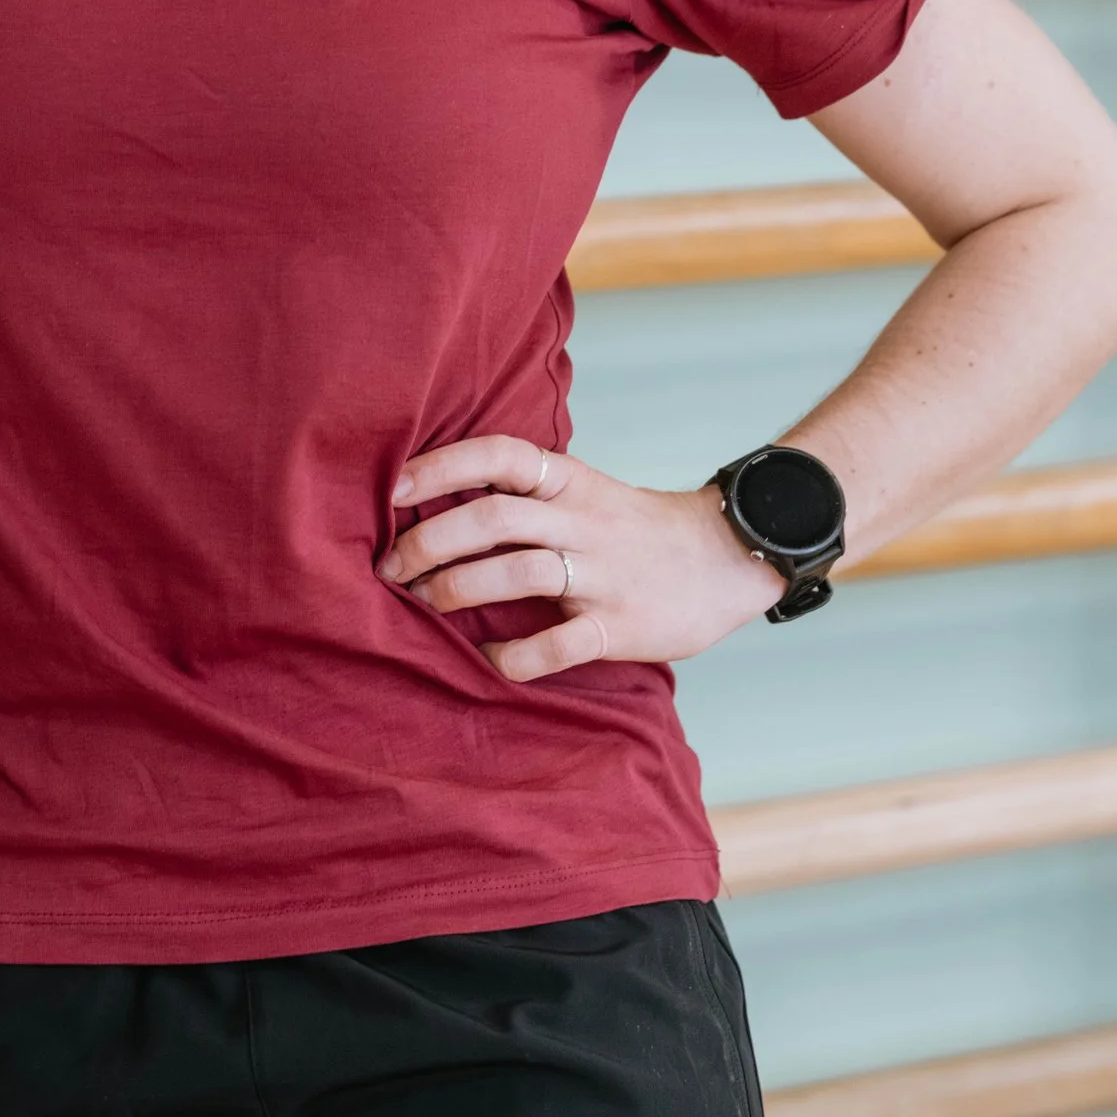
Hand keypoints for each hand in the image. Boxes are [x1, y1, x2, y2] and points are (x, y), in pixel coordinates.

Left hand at [380, 436, 779, 678]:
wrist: (725, 559)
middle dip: (429, 541)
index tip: (393, 488)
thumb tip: (437, 501)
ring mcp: (603, 574)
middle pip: (495, 517)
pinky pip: (557, 644)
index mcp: (570, 480)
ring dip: (457, 589)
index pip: (499, 455)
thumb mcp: (584, 491)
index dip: (441, 467)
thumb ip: (526, 494)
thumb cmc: (636, 528)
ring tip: (423, 603)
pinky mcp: (620, 626)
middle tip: (390, 567)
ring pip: (518, 572)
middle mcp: (583, 521)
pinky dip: (514, 656)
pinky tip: (488, 661)